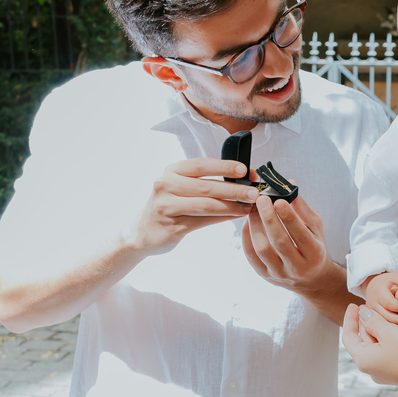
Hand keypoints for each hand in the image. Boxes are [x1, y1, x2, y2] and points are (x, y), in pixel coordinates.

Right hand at [125, 158, 259, 255]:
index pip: (201, 165)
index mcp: (172, 170)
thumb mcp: (181, 186)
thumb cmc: (170, 204)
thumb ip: (206, 181)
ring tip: (249, 206)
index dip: (224, 166)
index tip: (245, 170)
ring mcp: (166, 206)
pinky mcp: (171, 226)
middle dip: (234, 189)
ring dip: (231, 206)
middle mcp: (165, 185)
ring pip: (206, 205)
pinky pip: (203, 221)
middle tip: (254, 192)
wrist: (143, 231)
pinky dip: (223, 218)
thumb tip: (242, 179)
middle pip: (206, 186)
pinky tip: (236, 215)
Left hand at [242, 193, 341, 299]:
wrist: (311, 279)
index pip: (300, 234)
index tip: (279, 200)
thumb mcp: (316, 228)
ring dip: (255, 226)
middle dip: (269, 218)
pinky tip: (247, 223)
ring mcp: (280, 273)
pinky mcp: (265, 275)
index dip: (289, 216)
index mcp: (315, 254)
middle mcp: (298, 267)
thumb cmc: (314, 247)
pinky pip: (251, 256)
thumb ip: (302, 208)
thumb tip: (290, 184)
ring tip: (252, 209)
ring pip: (262, 249)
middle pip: (280, 242)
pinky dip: (247, 237)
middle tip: (262, 199)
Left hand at [343, 305, 397, 390]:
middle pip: (362, 341)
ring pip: (376, 345)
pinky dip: (389, 337)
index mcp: (364, 360)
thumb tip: (362, 313)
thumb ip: (373, 322)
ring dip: (378, 328)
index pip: (348, 337)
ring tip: (385, 313)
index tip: (353, 304)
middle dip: (365, 322)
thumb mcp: (390, 332)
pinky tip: (397, 327)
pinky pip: (388, 350)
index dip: (350, 319)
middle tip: (370, 305)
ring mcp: (385, 371)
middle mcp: (372, 369)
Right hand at [364, 272, 397, 327]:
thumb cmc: (385, 283)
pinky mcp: (373, 320)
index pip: (388, 302)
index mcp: (378, 293)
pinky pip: (382, 326)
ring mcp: (372, 313)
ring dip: (395, 326)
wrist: (372, 287)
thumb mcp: (394, 278)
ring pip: (383, 322)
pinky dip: (391, 329)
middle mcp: (373, 304)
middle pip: (385, 315)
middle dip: (397, 320)